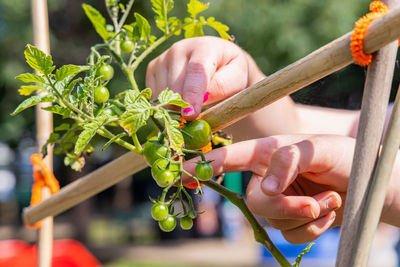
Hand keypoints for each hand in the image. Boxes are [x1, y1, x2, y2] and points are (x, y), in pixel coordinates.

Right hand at [146, 36, 264, 119]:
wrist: (218, 64)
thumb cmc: (231, 74)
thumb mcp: (237, 79)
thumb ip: (222, 87)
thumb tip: (203, 99)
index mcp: (204, 47)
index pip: (196, 70)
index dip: (192, 94)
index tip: (190, 115)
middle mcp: (179, 49)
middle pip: (175, 86)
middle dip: (182, 108)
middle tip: (194, 122)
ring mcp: (163, 58)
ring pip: (161, 94)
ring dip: (174, 109)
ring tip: (190, 109)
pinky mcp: (152, 69)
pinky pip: (154, 96)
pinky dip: (165, 106)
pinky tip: (179, 103)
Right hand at [183, 134, 398, 243]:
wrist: (366, 181)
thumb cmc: (342, 154)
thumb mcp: (319, 145)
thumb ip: (288, 158)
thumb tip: (265, 188)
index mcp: (267, 153)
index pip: (231, 157)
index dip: (205, 163)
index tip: (183, 170)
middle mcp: (267, 178)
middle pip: (255, 200)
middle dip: (286, 205)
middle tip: (316, 202)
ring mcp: (278, 202)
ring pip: (273, 220)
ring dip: (307, 214)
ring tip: (330, 198)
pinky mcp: (290, 222)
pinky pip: (290, 235)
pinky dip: (313, 229)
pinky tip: (328, 212)